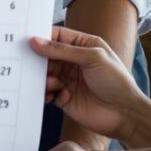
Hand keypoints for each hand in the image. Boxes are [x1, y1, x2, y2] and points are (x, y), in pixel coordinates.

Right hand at [26, 27, 150, 147]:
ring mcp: (68, 80)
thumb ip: (63, 50)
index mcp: (83, 46)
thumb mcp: (92, 58)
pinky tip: (50, 95)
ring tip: (51, 83)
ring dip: (42, 77)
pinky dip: (44, 93)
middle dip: (37, 58)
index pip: (57, 36)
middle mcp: (74, 61)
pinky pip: (47, 92)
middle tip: (26, 61)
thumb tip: (36, 41)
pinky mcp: (64, 97)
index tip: (25, 39)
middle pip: (47, 55)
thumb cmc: (116, 81)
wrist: (125, 114)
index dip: (42, 37)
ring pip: (45, 74)